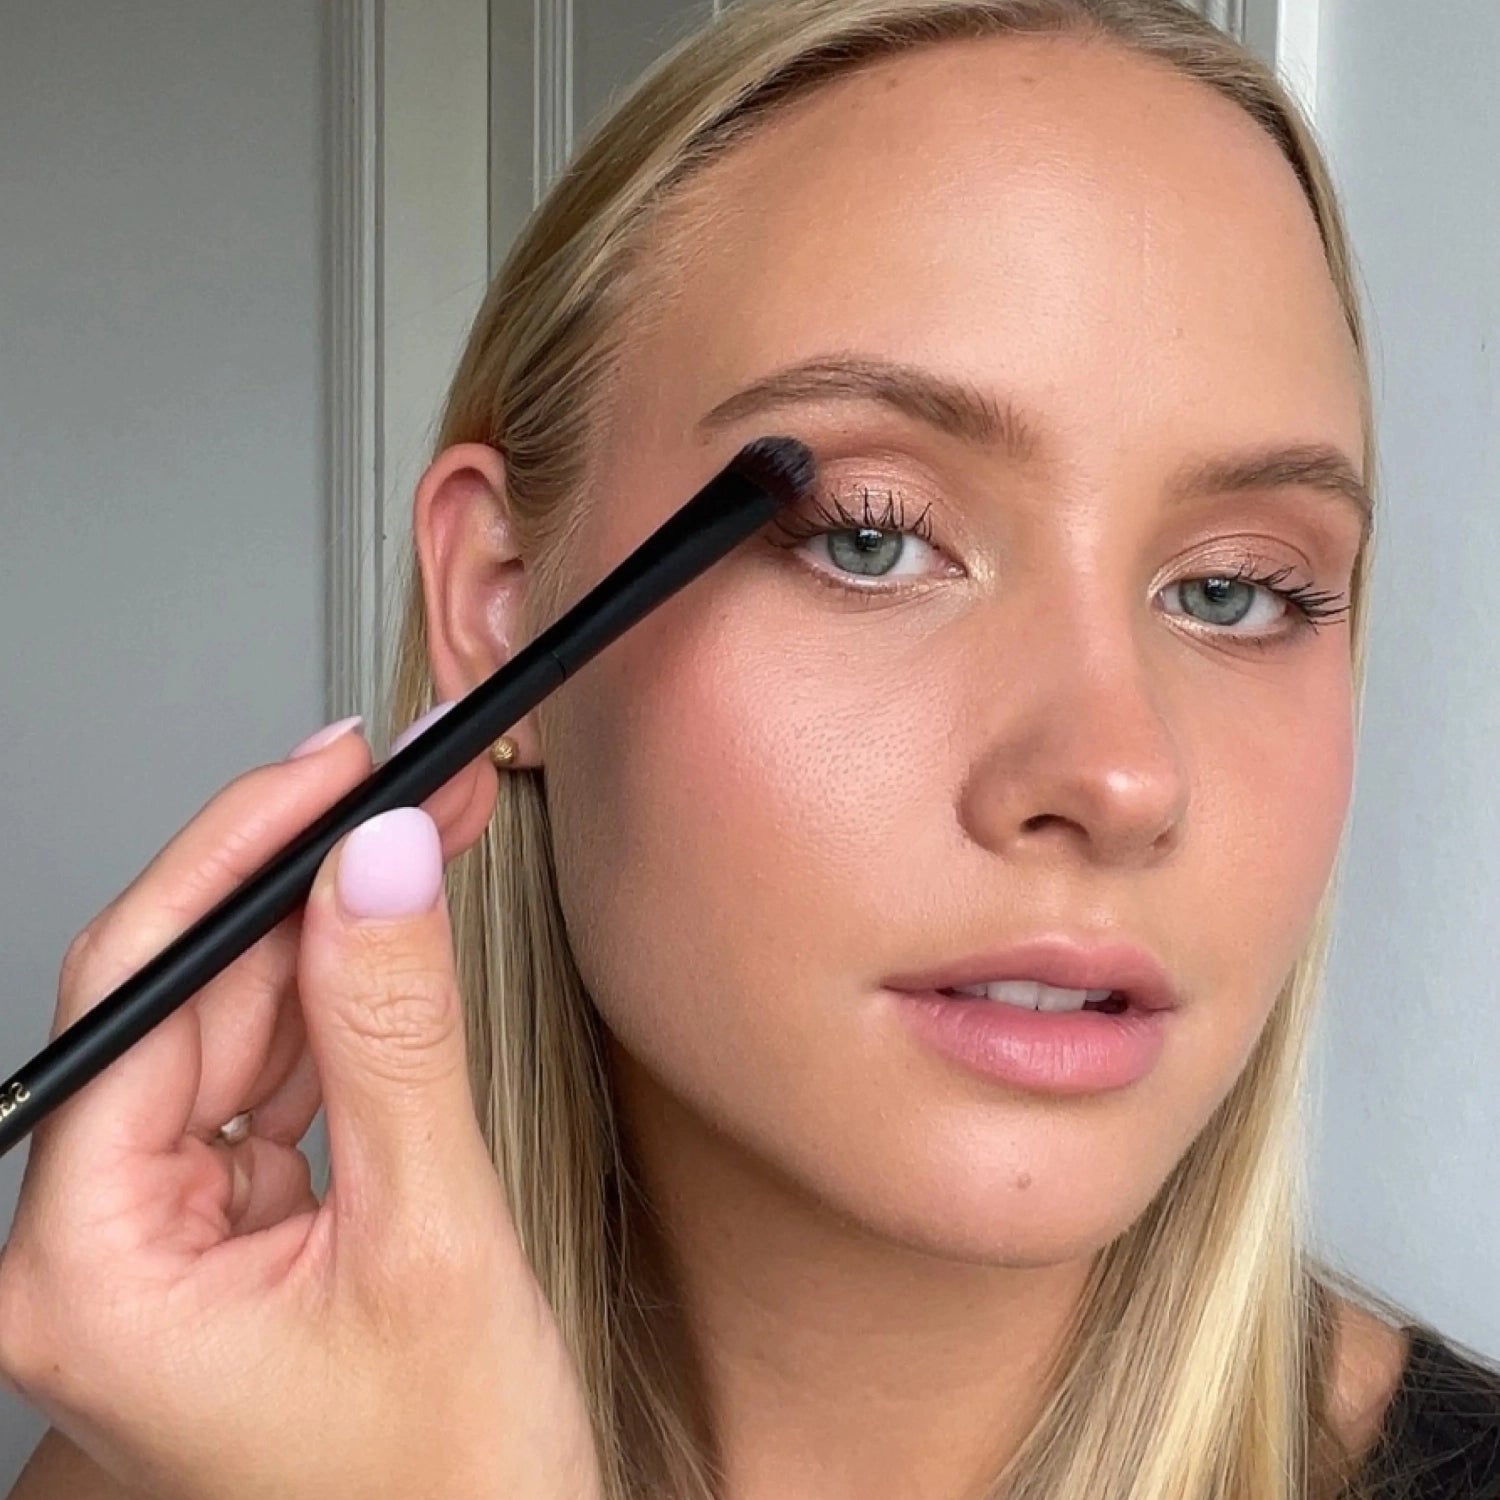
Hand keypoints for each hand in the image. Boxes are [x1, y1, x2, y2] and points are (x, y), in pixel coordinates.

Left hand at [0, 719, 601, 1499]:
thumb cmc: (446, 1483)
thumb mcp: (432, 1239)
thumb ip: (396, 1036)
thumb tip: (379, 863)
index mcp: (86, 1275)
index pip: (138, 998)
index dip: (241, 858)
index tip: (334, 769)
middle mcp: (90, 1250)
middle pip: (184, 997)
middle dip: (305, 877)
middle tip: (408, 783)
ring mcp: (150, 1236)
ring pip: (230, 1022)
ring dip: (331, 928)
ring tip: (420, 837)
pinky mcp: (213, 1224)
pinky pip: (266, 1076)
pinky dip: (339, 1003)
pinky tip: (391, 943)